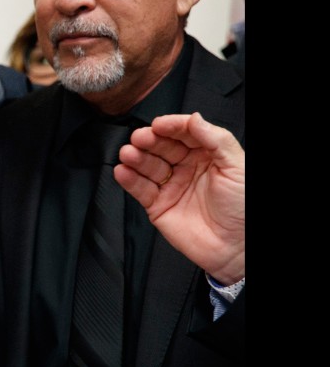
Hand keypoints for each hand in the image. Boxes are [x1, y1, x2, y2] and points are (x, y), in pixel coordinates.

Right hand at [114, 113, 243, 283]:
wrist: (237, 248)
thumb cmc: (244, 209)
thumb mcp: (237, 166)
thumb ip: (215, 139)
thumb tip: (194, 118)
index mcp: (208, 154)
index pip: (185, 133)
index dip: (171, 126)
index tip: (159, 124)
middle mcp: (187, 167)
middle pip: (162, 147)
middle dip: (149, 140)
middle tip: (140, 138)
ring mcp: (171, 186)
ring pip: (148, 165)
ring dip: (136, 157)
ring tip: (129, 154)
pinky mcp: (158, 205)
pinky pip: (139, 189)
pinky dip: (129, 179)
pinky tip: (123, 171)